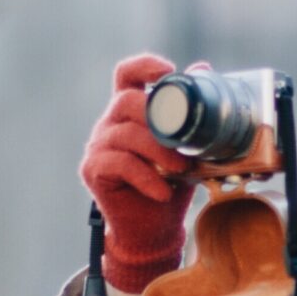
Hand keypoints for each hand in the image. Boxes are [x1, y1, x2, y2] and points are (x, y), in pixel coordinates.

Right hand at [80, 53, 195, 295]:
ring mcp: (98, 145)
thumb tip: (203, 69)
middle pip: (126, 101)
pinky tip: (163, 191)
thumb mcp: (188, 146)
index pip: (127, 74)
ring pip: (126, 134)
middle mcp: (110, 123)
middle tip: (186, 145)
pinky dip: (147, 177)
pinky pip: (120, 164)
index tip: (168, 71)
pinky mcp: (93, 170)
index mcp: (130, 111)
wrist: (153, 229)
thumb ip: (191, 112)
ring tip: (181, 171)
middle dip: (160, 118)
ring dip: (159, 152)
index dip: (144, 65)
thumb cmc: (170, 183)